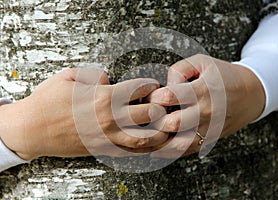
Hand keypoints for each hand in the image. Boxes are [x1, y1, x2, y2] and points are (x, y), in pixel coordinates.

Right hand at [0, 68, 167, 159]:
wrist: (32, 129)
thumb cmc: (48, 101)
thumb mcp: (69, 75)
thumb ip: (95, 73)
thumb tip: (109, 78)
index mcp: (104, 97)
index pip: (140, 88)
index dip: (150, 84)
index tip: (152, 84)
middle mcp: (110, 118)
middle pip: (150, 113)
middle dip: (160, 106)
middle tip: (163, 102)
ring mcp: (108, 137)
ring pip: (146, 137)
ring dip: (161, 131)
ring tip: (167, 124)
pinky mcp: (104, 150)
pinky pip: (132, 153)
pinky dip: (147, 149)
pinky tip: (155, 144)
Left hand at [148, 54, 265, 157]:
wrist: (250, 95)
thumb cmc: (223, 76)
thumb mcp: (202, 62)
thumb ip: (179, 69)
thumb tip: (163, 87)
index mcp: (203, 91)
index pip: (169, 97)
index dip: (153, 96)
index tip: (149, 96)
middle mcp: (206, 113)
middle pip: (171, 124)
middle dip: (154, 119)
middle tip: (149, 114)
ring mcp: (208, 130)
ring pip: (177, 145)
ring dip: (158, 140)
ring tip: (149, 132)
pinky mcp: (208, 141)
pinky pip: (184, 152)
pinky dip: (167, 151)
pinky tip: (156, 145)